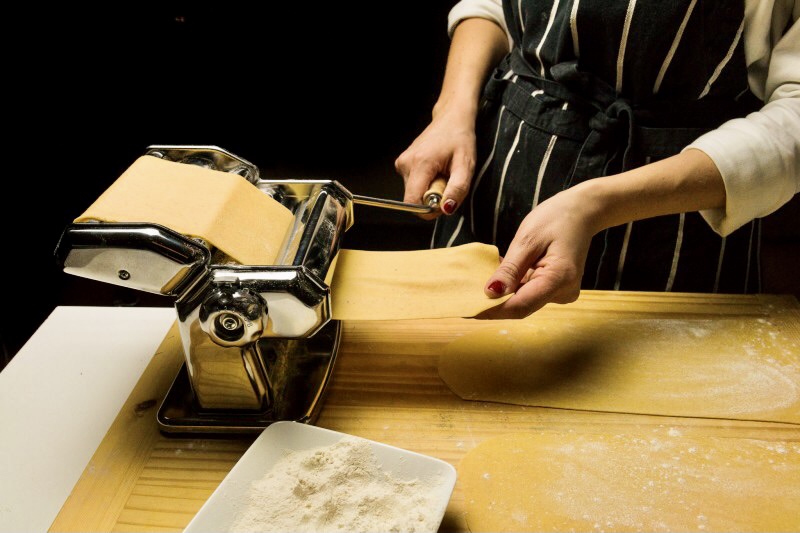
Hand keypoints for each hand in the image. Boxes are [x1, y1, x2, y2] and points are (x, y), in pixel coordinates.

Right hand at [394, 111, 476, 219]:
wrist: (451, 118)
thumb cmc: (460, 138)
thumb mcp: (466, 165)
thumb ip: (458, 189)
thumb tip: (446, 209)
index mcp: (420, 164)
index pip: (413, 202)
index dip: (428, 210)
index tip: (444, 200)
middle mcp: (406, 164)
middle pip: (414, 199)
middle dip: (433, 198)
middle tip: (447, 180)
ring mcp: (402, 163)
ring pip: (414, 192)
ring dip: (431, 190)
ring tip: (442, 173)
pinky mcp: (402, 164)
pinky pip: (413, 184)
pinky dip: (426, 183)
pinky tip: (436, 170)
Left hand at [477, 185, 599, 318]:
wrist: (583, 212)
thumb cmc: (556, 218)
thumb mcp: (528, 239)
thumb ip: (510, 269)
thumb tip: (490, 294)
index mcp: (559, 279)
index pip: (520, 306)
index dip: (491, 310)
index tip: (466, 308)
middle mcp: (563, 293)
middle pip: (521, 305)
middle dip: (494, 301)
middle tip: (466, 292)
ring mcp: (561, 293)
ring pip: (523, 299)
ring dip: (503, 291)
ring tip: (485, 273)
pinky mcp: (556, 290)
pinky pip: (529, 292)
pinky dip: (513, 284)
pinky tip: (503, 271)